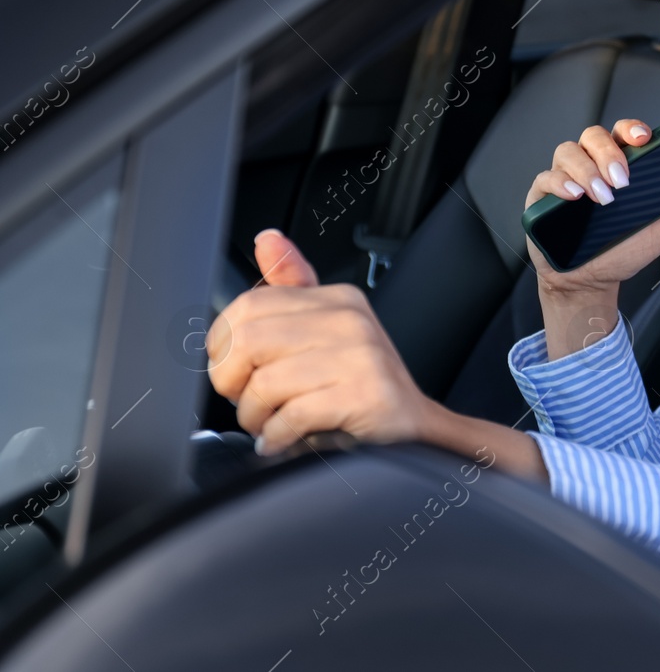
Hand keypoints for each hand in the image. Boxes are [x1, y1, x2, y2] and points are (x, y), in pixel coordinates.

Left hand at [209, 230, 544, 477]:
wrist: (415, 426)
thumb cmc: (362, 384)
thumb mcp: (329, 330)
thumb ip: (294, 286)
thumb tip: (268, 241)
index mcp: (337, 300)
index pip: (249, 305)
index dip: (223, 346)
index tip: (235, 370)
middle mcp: (351, 320)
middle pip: (249, 341)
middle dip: (232, 382)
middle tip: (247, 400)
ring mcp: (361, 356)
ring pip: (265, 383)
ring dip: (255, 417)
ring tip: (269, 424)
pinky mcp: (365, 395)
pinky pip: (291, 415)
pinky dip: (277, 437)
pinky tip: (285, 439)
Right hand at [524, 118, 659, 296]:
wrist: (592, 283)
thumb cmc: (626, 249)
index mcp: (621, 165)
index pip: (625, 134)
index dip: (632, 128)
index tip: (645, 138)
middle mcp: (592, 166)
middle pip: (594, 136)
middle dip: (609, 153)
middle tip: (623, 181)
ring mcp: (566, 179)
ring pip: (568, 151)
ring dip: (586, 170)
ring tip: (602, 197)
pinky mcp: (542, 197)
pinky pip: (544, 177)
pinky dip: (560, 184)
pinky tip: (574, 197)